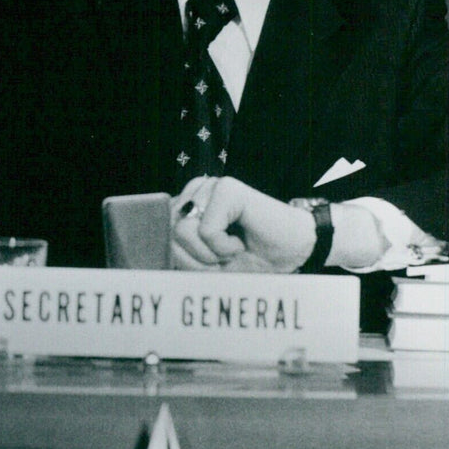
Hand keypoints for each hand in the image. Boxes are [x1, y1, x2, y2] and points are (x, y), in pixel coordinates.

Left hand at [172, 176, 315, 272]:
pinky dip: (224, 246)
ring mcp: (210, 186)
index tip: (211, 261)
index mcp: (186, 204)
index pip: (158, 233)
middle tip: (225, 255)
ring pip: (183, 231)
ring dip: (210, 253)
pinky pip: (206, 230)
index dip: (182, 257)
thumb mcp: (204, 262)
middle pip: (168, 234)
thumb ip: (177, 251)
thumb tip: (157, 244)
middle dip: (196, 258)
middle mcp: (195, 191)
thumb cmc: (250, 257)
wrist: (291, 253)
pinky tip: (242, 240)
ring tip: (233, 247)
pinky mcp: (226, 188)